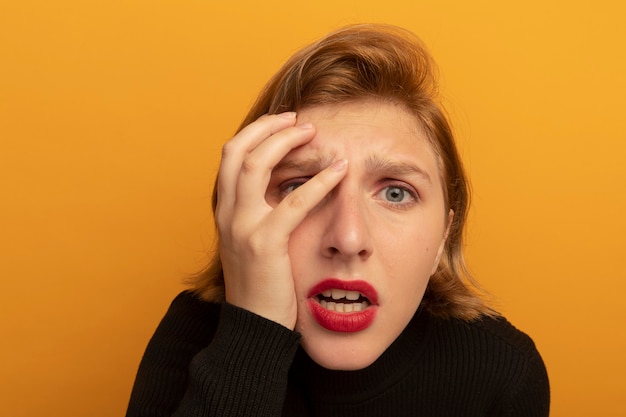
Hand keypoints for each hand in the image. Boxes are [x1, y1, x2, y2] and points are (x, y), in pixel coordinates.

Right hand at [216, 112, 347, 328]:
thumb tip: (285, 188)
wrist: (253, 326)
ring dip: (286, 141)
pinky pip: (293, 203)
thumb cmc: (261, 284)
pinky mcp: (264, 243)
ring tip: (313, 132)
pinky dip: (318, 182)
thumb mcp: (252, 242)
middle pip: (237, 149)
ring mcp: (242, 227)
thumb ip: (261, 213)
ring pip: (256, 164)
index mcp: (225, 210)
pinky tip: (339, 172)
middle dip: (268, 127)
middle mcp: (227, 213)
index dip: (256, 132)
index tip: (283, 123)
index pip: (231, 155)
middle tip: (299, 119)